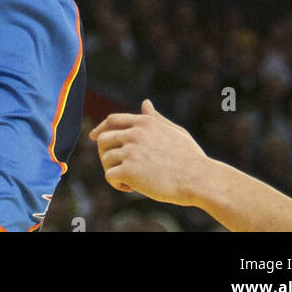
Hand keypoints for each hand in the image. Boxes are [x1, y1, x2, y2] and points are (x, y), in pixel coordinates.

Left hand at [89, 99, 207, 205]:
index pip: (112, 120)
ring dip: (113, 171)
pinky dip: (116, 184)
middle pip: (103, 139)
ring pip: (105, 159)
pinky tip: (131, 188)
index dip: (101, 128)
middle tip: (117, 168)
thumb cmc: (191, 158)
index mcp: (144, 122)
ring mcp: (131, 151)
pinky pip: (109, 176)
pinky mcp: (129, 170)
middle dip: (105, 153)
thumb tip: (145, 103)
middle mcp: (134, 133)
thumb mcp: (174, 131)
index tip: (92, 137)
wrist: (198, 178)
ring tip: (129, 180)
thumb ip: (155, 118)